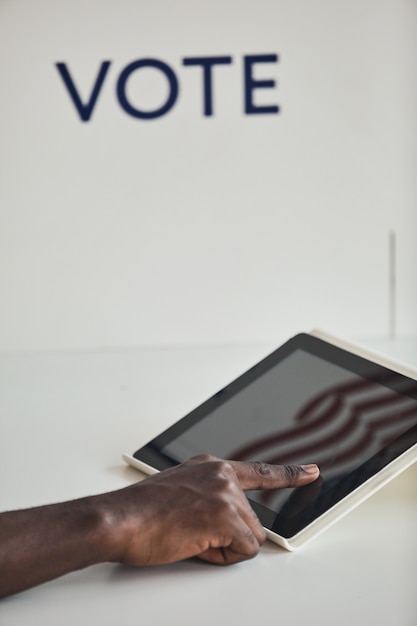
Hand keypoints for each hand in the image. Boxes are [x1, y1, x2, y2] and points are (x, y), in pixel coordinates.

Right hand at [101, 454, 319, 565]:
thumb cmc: (139, 512)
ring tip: (188, 537)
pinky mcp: (225, 516)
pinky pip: (243, 551)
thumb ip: (207, 496)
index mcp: (211, 468)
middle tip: (192, 534)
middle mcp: (222, 476)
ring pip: (249, 537)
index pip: (258, 471)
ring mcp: (225, 494)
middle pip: (252, 520)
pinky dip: (221, 558)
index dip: (288, 474)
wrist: (118, 519)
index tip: (310, 471)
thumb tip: (224, 522)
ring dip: (223, 547)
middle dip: (229, 536)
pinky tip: (194, 545)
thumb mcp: (178, 491)